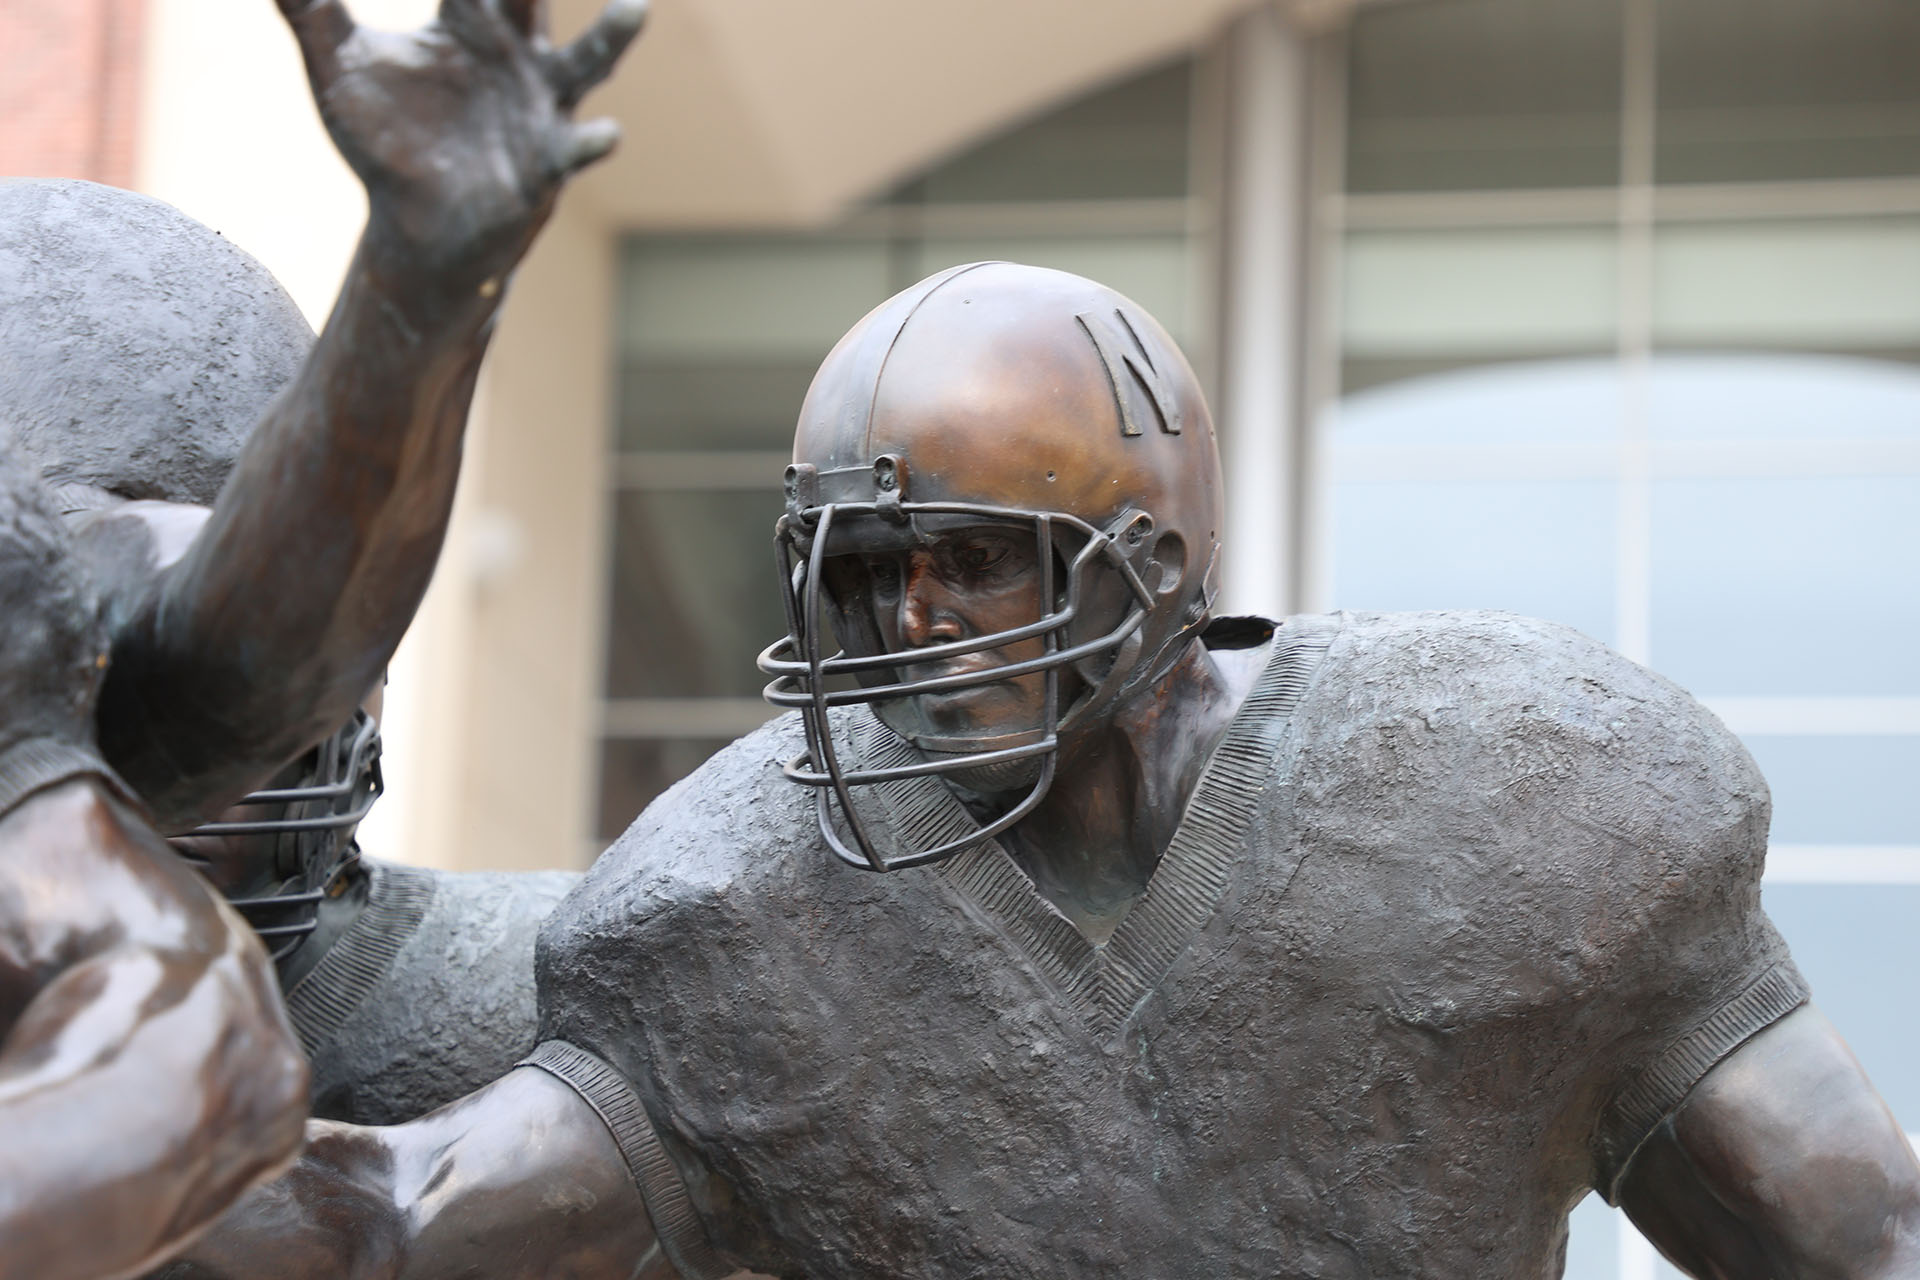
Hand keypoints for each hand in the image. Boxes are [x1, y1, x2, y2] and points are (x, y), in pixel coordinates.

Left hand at [277, 0, 645, 279]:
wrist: (417, 227)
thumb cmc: (386, 141)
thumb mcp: (339, 69)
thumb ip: (309, 12)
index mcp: (470, 22)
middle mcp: (517, 55)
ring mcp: (542, 106)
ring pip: (588, 62)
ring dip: (613, 35)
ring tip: (636, 7)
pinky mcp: (547, 161)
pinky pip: (576, 149)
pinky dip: (593, 143)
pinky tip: (605, 135)